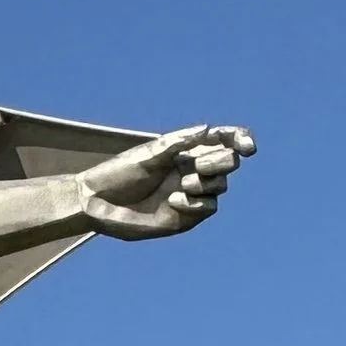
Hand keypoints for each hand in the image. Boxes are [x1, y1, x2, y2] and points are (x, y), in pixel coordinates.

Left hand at [79, 124, 253, 238]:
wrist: (98, 204)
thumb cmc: (118, 174)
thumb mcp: (148, 154)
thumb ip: (177, 142)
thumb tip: (207, 128)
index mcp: (184, 150)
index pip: (221, 141)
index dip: (240, 140)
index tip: (248, 146)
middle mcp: (191, 170)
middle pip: (228, 163)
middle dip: (220, 163)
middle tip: (196, 166)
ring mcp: (190, 194)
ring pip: (221, 186)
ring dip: (206, 183)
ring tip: (180, 186)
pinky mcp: (186, 217)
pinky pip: (208, 208)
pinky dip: (197, 204)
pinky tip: (175, 201)